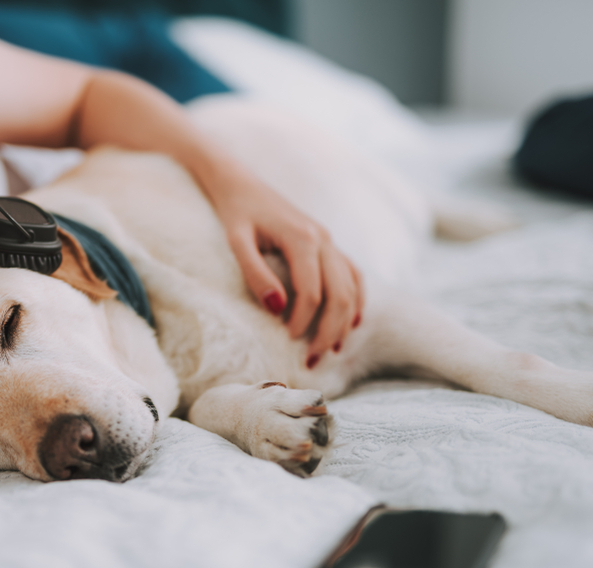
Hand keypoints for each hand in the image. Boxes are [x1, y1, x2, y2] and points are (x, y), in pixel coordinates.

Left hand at [214, 176, 364, 366]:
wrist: (241, 183)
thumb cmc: (236, 213)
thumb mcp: (236, 241)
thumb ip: (255, 274)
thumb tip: (277, 309)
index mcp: (302, 239)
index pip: (312, 292)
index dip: (303, 321)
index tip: (287, 340)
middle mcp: (323, 239)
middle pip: (340, 295)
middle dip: (328, 331)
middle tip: (313, 360)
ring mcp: (329, 241)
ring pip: (352, 288)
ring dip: (345, 322)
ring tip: (332, 350)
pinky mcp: (328, 243)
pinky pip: (353, 275)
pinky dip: (356, 301)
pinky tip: (350, 323)